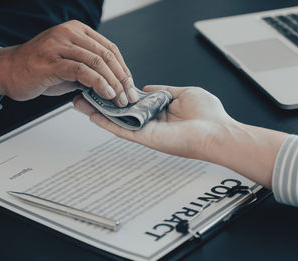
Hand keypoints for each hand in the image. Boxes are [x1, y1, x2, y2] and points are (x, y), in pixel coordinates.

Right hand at [0, 20, 138, 106]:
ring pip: (96, 62)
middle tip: (128, 96)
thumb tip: (115, 85)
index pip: (110, 48)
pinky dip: (98, 83)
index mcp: (76, 30)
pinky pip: (81, 71)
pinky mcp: (50, 61)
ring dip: (112, 83)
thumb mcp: (70, 66)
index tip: (130, 86)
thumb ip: (90, 70)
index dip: (123, 68)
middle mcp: (68, 33)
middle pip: (106, 55)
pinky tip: (106, 94)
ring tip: (119, 99)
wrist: (9, 72)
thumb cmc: (39, 70)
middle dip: (122, 78)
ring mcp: (58, 45)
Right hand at [74, 85, 231, 160]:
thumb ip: (163, 90)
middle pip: (121, 111)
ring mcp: (147, 130)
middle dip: (102, 103)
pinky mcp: (145, 138)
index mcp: (161, 110)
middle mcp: (151, 121)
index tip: (105, 85)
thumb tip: (147, 87)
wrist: (217, 132)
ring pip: (117, 120)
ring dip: (98, 111)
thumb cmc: (208, 114)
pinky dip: (106, 122)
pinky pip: (122, 129)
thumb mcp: (184, 93)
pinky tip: (92, 113)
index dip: (119, 93)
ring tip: (80, 102)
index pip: (134, 101)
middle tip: (85, 94)